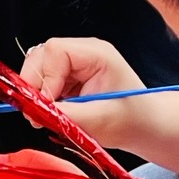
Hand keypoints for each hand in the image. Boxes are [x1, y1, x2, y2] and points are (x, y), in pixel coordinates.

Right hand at [18, 38, 148, 147]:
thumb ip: (64, 115)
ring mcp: (75, 64)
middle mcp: (84, 53)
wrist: (144, 127)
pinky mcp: (68, 76)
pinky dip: (42, 99)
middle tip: (39, 112)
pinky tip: (55, 111)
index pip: (54, 51)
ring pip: (38, 69)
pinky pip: (42, 81)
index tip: (47, 104)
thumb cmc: (132, 120)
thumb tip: (34, 112)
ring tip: (50, 114)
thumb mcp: (98, 121)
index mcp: (97, 54)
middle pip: (41, 57)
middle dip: (35, 86)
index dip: (45, 77)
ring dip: (37, 93)